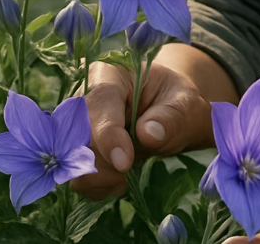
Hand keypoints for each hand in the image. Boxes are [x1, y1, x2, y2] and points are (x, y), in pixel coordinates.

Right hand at [71, 59, 215, 199]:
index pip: (99, 102)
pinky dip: (102, 186)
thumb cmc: (176, 100)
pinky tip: (124, 178)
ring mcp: (76, 129)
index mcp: (111, 74)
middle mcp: (84, 99)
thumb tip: (147, 134)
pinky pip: (79, 179)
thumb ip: (170, 115)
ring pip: (75, 162)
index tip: (125, 162)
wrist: (170, 113)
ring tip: (134, 170)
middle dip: (107, 160)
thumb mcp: (184, 101)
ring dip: (104, 176)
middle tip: (135, 166)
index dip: (108, 135)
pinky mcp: (77, 155)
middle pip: (80, 136)